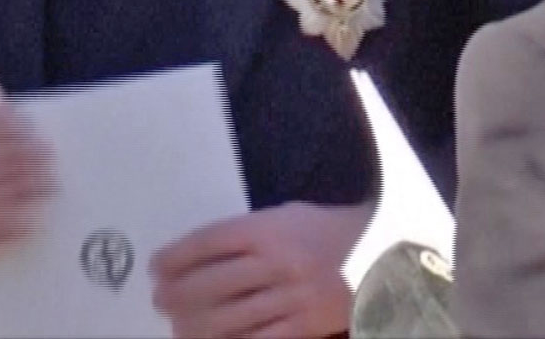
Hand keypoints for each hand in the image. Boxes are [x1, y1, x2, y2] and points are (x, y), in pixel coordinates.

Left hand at [151, 201, 368, 337]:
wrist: (389, 251)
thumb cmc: (327, 231)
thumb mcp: (285, 216)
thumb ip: (244, 233)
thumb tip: (193, 256)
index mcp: (267, 228)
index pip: (206, 243)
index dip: (174, 258)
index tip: (156, 269)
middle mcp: (279, 261)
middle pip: (211, 283)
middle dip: (178, 296)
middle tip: (160, 303)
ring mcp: (296, 296)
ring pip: (232, 317)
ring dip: (198, 326)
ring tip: (179, 329)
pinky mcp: (311, 324)